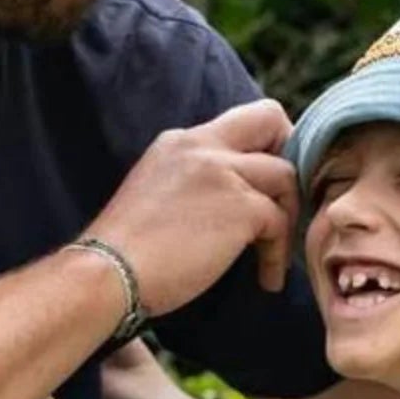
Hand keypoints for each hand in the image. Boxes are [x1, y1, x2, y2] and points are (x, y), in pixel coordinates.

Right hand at [87, 101, 298, 316]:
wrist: (108, 273)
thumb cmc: (126, 253)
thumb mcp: (156, 193)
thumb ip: (191, 181)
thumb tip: (224, 202)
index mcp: (180, 142)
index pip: (241, 119)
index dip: (265, 143)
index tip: (265, 182)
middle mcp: (202, 146)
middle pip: (271, 118)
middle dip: (292, 153)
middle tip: (286, 199)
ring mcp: (223, 173)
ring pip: (285, 175)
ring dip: (287, 216)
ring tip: (273, 255)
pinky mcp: (241, 207)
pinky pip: (280, 222)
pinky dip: (278, 255)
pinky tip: (266, 280)